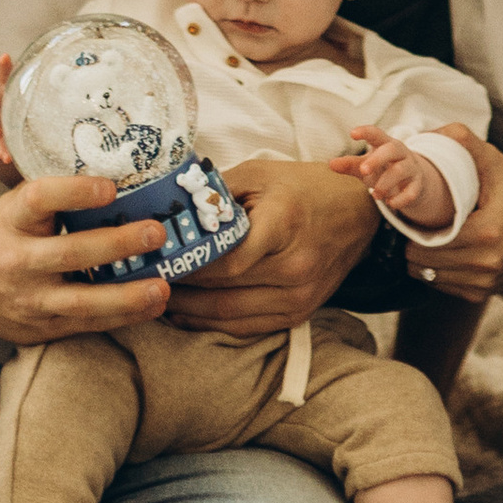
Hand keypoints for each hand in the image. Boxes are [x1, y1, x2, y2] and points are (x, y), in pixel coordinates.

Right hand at [0, 171, 168, 346]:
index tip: (110, 188)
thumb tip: (116, 175)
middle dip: (116, 244)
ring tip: (161, 286)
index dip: (75, 192)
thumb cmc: (2, 235)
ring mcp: (30, 299)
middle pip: (69, 253)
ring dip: (126, 295)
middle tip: (155, 233)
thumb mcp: (14, 207)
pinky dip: (123, 317)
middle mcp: (18, 260)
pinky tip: (152, 305)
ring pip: (81, 301)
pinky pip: (87, 324)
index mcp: (12, 219)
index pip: (40, 199)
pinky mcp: (42, 327)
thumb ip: (54, 197)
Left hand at [164, 156, 376, 337]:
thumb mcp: (259, 174)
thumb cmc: (305, 186)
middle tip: (144, 279)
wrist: (359, 211)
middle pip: (222, 289)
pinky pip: (248, 328)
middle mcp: (295, 266)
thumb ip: (217, 193)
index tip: (155, 260)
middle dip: (179, 287)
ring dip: (189, 311)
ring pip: (230, 314)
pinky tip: (186, 316)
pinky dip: (212, 325)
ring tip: (157, 298)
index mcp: (284, 225)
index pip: (226, 260)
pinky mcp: (301, 313)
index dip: (186, 265)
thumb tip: (172, 210)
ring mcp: (301, 295)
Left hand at [342, 129, 452, 230]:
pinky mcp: (418, 185)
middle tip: (363, 170)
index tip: (352, 133)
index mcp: (385, 144)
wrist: (412, 182)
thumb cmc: (383, 169)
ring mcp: (411, 168)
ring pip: (401, 170)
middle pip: (391, 149)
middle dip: (377, 159)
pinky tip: (390, 204)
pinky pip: (412, 191)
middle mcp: (400, 153)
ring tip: (375, 195)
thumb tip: (331, 164)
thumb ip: (350, 164)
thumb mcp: (366, 166)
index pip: (376, 134)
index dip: (365, 132)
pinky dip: (400, 199)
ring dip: (386, 183)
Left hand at [395, 131, 502, 303]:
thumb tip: (432, 132)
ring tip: (423, 235)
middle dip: (411, 242)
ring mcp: (485, 282)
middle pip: (423, 262)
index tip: (409, 211)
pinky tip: (439, 250)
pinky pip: (443, 286)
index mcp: (487, 232)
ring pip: (429, 277)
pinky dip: (434, 270)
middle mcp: (486, 263)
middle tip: (413, 222)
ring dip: (420, 258)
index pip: (427, 240)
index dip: (411, 226)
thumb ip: (464, 142)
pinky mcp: (483, 292)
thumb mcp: (496, 162)